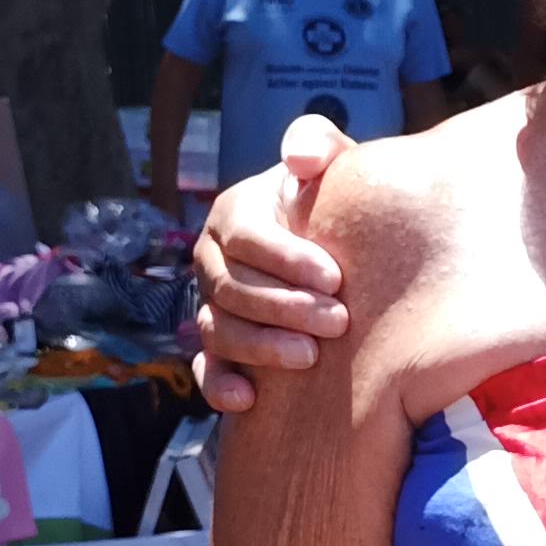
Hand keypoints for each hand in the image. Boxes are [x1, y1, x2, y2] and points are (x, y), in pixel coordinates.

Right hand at [189, 116, 356, 410]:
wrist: (338, 250)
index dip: (286, 259)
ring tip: (309, 357)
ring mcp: (212, 307)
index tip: (334, 277)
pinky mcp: (219, 349)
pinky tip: (249, 400)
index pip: (247, 237)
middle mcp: (213, 261)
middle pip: (232, 289)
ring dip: (260, 347)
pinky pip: (207, 370)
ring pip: (219, 330)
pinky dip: (221, 386)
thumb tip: (300, 160)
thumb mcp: (331, 165)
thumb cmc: (333, 205)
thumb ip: (317, 145)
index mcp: (233, 216)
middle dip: (283, 307)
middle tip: (338, 322)